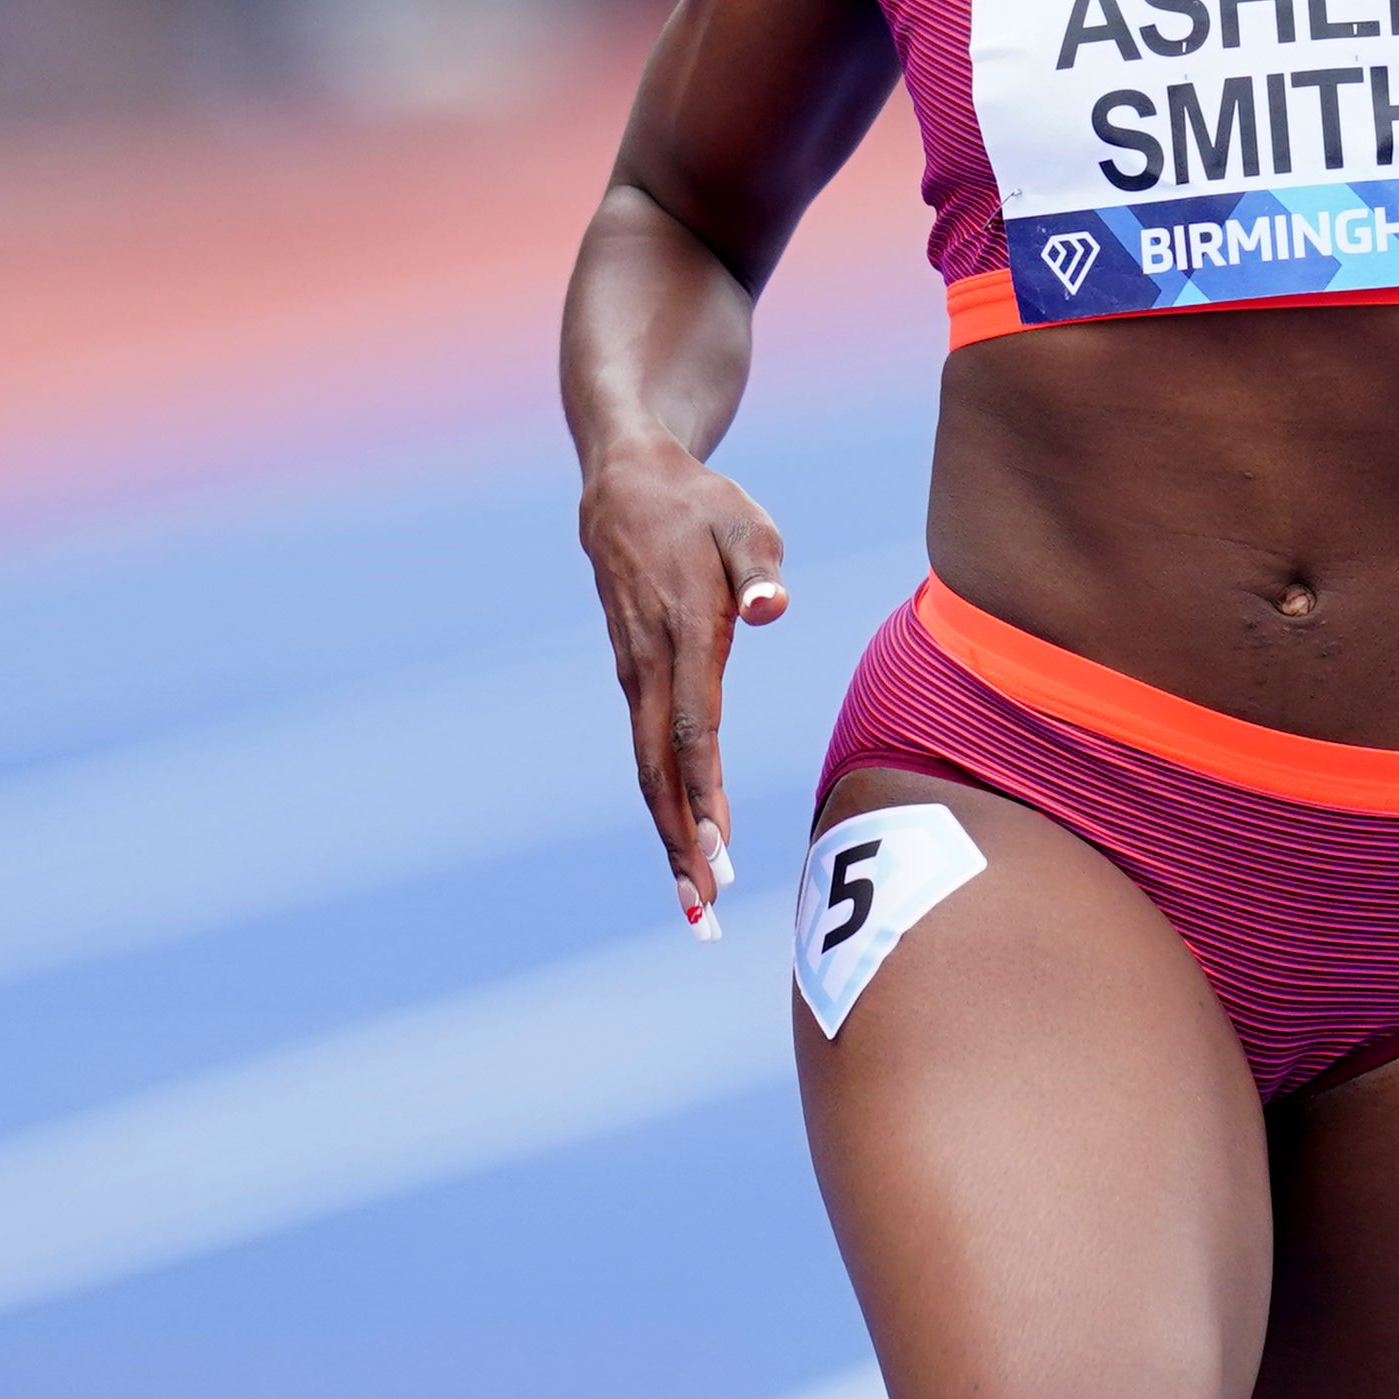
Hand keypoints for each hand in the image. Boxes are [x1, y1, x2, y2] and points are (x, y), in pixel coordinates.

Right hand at [579, 435, 790, 935]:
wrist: (625, 481)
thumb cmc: (701, 503)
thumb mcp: (743, 518)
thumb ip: (760, 565)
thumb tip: (773, 608)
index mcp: (682, 632)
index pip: (693, 730)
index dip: (705, 796)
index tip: (719, 854)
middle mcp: (648, 664)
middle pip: (658, 772)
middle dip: (679, 847)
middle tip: (700, 916)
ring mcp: (633, 672)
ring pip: (647, 769)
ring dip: (669, 837)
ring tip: (694, 905)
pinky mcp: (632, 675)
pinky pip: (647, 749)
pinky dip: (664, 802)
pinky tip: (685, 840)